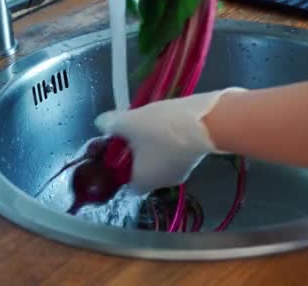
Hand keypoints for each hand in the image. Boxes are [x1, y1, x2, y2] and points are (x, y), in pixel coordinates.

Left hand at [94, 87, 245, 194]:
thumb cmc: (162, 128)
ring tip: (151, 123)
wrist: (207, 121)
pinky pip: (176, 152)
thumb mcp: (130, 122)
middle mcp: (163, 183)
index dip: (119, 169)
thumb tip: (100, 123)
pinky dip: (170, 141)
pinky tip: (169, 123)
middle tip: (132, 131)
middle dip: (137, 153)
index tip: (116, 150)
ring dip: (154, 146)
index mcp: (143, 182)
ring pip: (160, 161)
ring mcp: (183, 172)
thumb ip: (112, 124)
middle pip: (143, 172)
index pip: (126, 185)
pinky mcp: (196, 158)